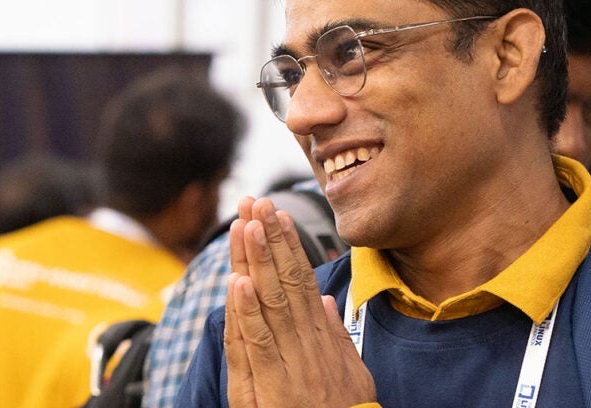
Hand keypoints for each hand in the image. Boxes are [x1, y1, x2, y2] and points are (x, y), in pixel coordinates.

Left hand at [224, 196, 376, 407]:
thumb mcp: (351, 373)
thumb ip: (336, 336)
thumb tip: (327, 301)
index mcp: (321, 338)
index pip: (301, 283)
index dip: (288, 247)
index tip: (278, 215)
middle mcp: (307, 344)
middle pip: (285, 283)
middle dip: (270, 240)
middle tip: (257, 202)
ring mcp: (290, 364)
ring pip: (270, 304)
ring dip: (257, 262)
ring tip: (247, 225)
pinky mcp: (271, 388)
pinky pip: (257, 344)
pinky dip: (247, 313)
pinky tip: (239, 283)